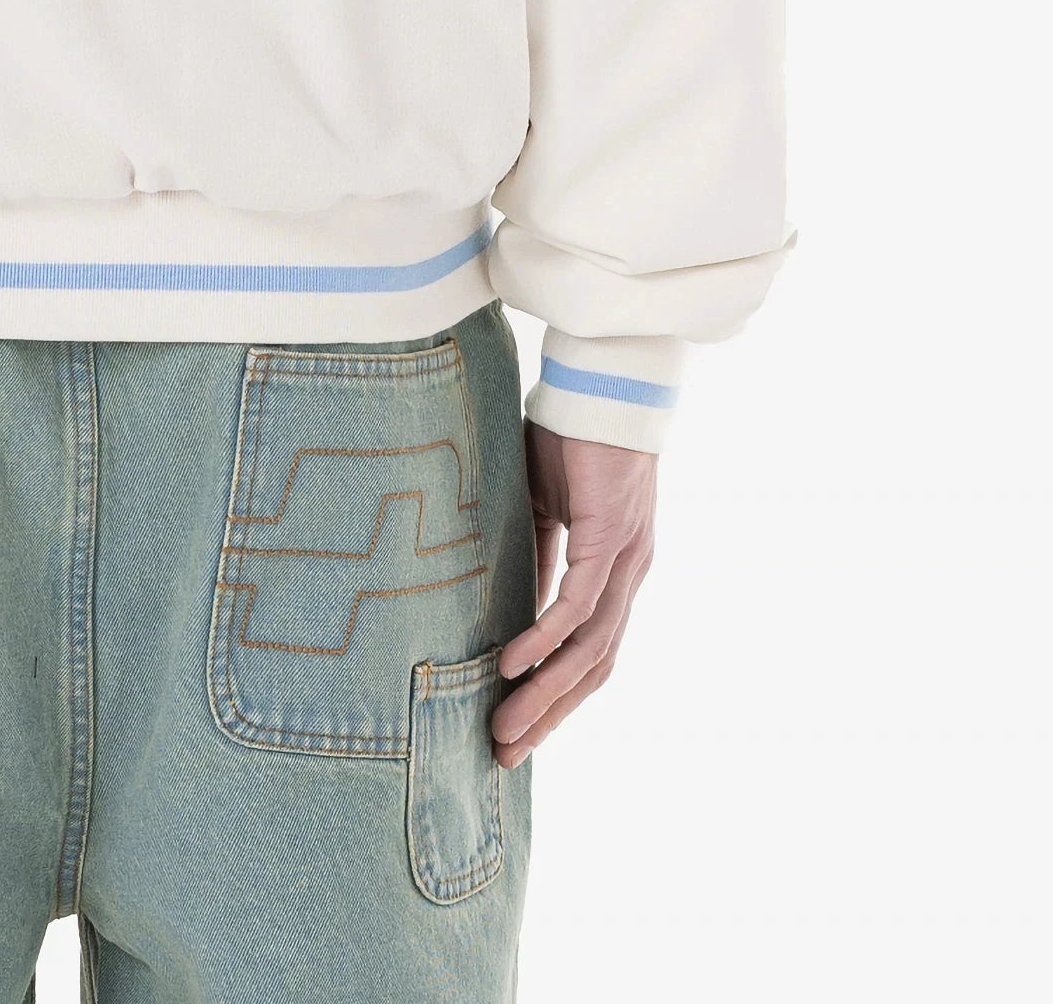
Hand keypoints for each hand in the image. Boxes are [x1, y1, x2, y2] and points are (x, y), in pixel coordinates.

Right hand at [492, 423, 655, 764]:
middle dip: (550, 715)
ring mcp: (625, 561)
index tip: (520, 731)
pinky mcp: (609, 538)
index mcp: (618, 571)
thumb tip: (519, 600)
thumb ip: (542, 557)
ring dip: (545, 693)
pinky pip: (578, 604)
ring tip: (504, 726)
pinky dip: (546, 640)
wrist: (602, 382)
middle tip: (505, 753)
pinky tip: (514, 664)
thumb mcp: (548, 509)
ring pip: (590, 649)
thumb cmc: (573, 436)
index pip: (593, 652)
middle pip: (595, 668)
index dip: (558, 695)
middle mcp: (631, 576)